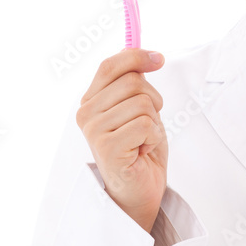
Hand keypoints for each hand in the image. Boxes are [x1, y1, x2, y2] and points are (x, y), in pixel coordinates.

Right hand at [76, 48, 167, 232]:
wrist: (139, 192)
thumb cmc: (139, 150)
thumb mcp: (138, 108)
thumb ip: (133, 83)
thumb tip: (143, 53)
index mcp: (90, 101)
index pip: (110, 65)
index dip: (137, 57)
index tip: (159, 59)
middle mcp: (86, 113)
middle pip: (133, 81)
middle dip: (153, 101)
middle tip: (147, 126)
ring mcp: (94, 130)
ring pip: (144, 103)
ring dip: (154, 124)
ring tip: (143, 141)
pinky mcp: (106, 147)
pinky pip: (146, 124)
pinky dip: (154, 138)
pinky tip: (143, 151)